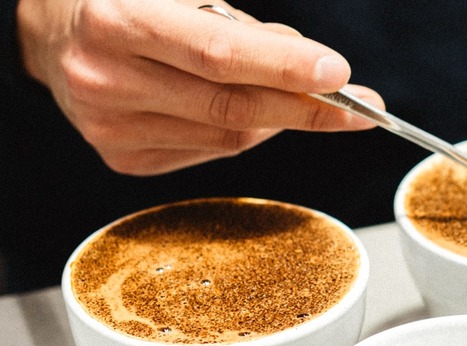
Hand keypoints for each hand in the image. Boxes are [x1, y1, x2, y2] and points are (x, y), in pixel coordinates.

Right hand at [16, 0, 382, 174]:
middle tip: (360, 108)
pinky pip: (209, 152)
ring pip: (228, 137)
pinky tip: (238, 107)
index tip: (339, 76)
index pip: (218, 54)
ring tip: (289, 90)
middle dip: (306, 108)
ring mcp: (112, 127)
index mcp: (118, 21)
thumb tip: (307, 67)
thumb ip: (239, 28)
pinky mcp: (122, 157)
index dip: (284, 68)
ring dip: (274, 116)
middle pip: (232, 107)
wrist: (54, 36)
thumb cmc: (127, 3)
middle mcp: (108, 80)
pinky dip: (239, 131)